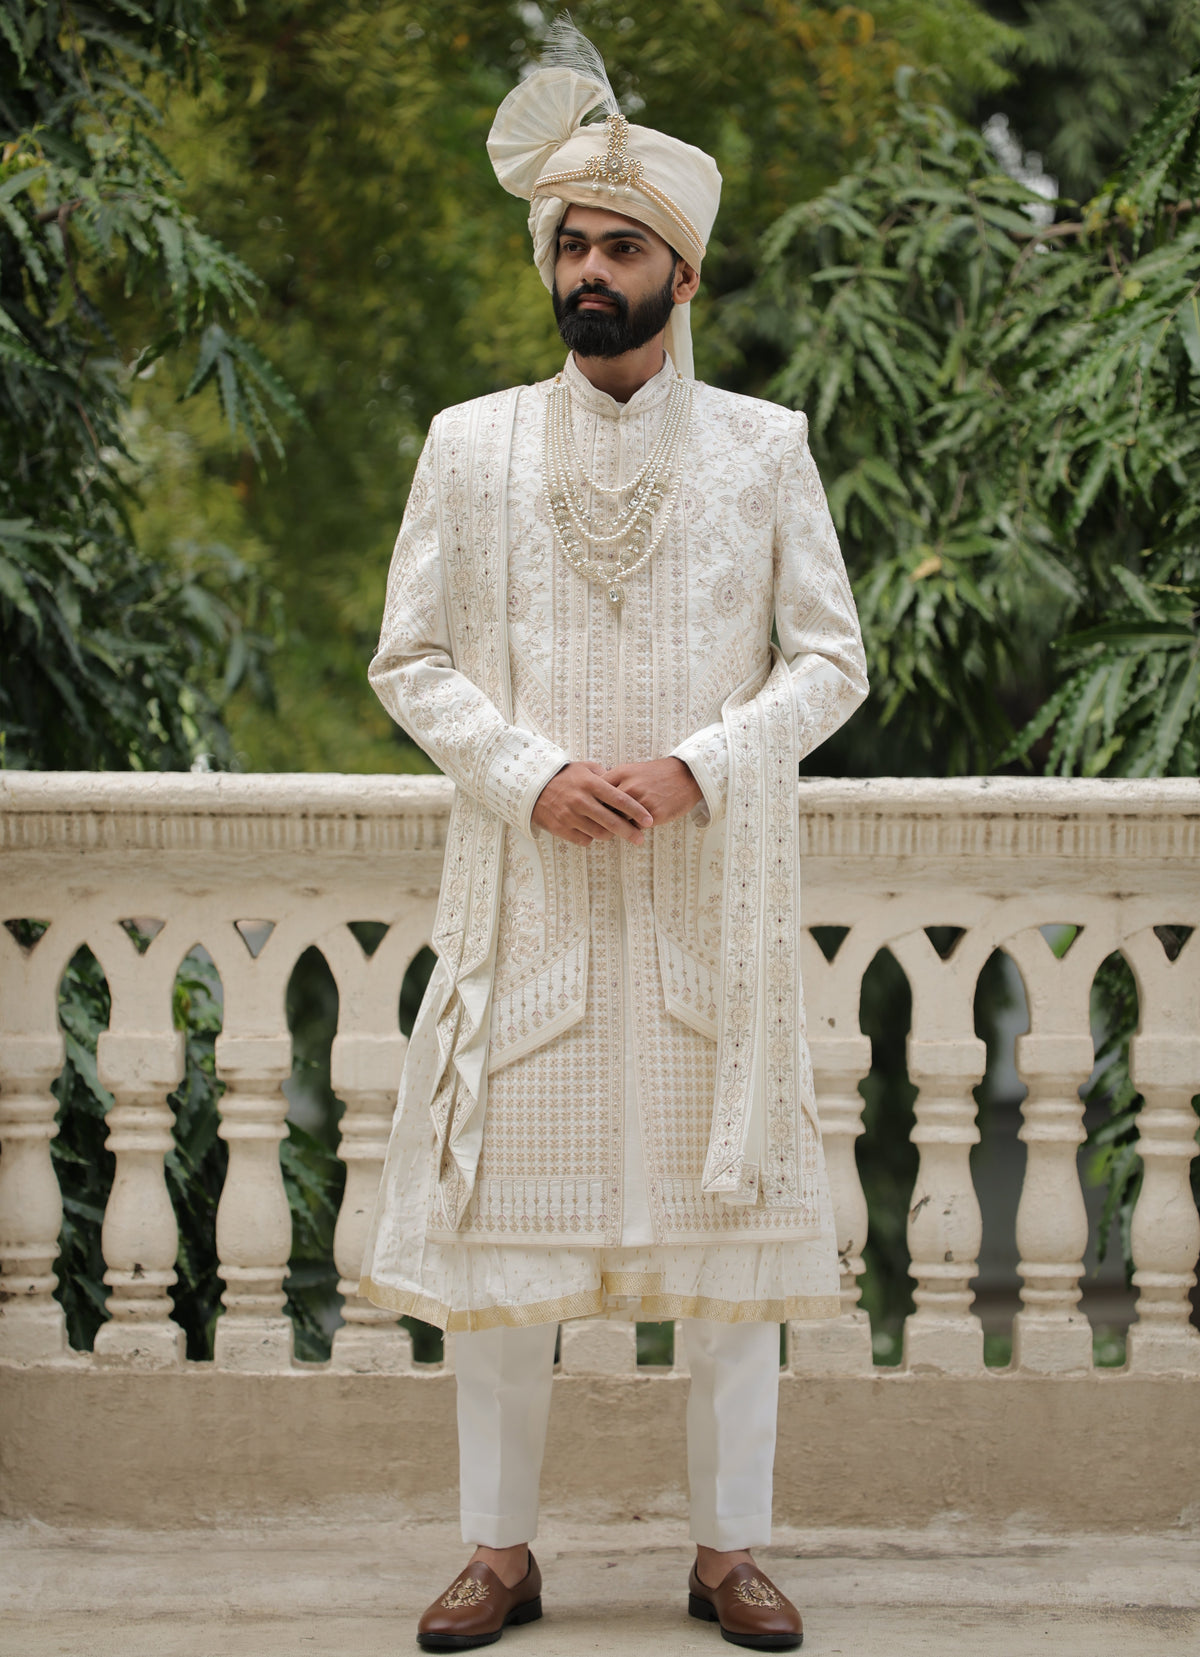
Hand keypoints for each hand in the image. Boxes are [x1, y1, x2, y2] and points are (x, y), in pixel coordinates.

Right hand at [531, 760, 654, 846]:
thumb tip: (624, 784)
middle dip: (630, 832)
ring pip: (599, 834)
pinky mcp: (561, 828)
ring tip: (614, 832)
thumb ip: (605, 775)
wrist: (533, 787)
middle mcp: (581, 801)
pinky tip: (592, 831)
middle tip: (640, 839)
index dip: (637, 811)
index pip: (620, 799)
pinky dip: (591, 838)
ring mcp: (570, 816)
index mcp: (590, 784)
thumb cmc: (564, 777)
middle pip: (612, 821)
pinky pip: (584, 840)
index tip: (649, 820)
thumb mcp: (584, 768)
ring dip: (610, 835)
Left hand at [602, 757, 701, 826]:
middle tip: (598, 824)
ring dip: (616, 826)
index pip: (596, 792)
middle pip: (604, 808)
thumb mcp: (632, 770)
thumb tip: (594, 795)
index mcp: (621, 773)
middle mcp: (629, 786)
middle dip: (600, 818)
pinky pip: (635, 828)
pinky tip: (634, 828)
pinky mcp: (653, 815)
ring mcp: (641, 801)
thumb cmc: (657, 775)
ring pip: (618, 821)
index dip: (592, 803)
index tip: (590, 810)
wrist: (686, 776)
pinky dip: (633, 830)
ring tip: (614, 830)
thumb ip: (614, 781)